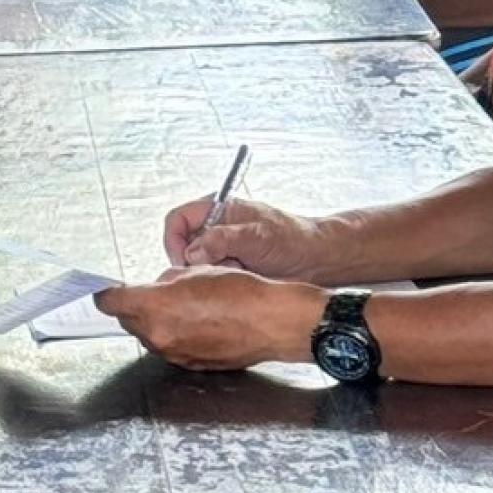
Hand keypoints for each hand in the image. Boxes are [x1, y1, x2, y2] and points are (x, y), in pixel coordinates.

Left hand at [95, 269, 320, 369]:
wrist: (271, 322)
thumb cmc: (240, 291)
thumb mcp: (196, 271)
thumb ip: (165, 280)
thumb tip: (155, 287)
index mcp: (155, 308)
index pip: (111, 303)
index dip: (106, 293)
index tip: (106, 289)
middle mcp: (160, 336)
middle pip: (128, 321)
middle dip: (133, 307)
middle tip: (148, 292)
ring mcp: (175, 354)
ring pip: (149, 336)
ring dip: (154, 321)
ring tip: (180, 306)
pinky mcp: (190, 364)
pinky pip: (171, 347)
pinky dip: (174, 335)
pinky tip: (195, 322)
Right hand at [162, 192, 323, 273]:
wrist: (319, 261)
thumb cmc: (294, 239)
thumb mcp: (257, 236)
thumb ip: (222, 240)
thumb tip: (193, 251)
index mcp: (219, 209)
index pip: (178, 219)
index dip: (174, 240)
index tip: (183, 262)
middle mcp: (218, 228)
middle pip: (184, 245)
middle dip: (195, 262)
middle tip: (215, 271)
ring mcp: (224, 249)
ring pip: (197, 265)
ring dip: (211, 274)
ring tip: (236, 274)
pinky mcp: (232, 268)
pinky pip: (213, 278)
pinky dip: (221, 283)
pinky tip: (241, 282)